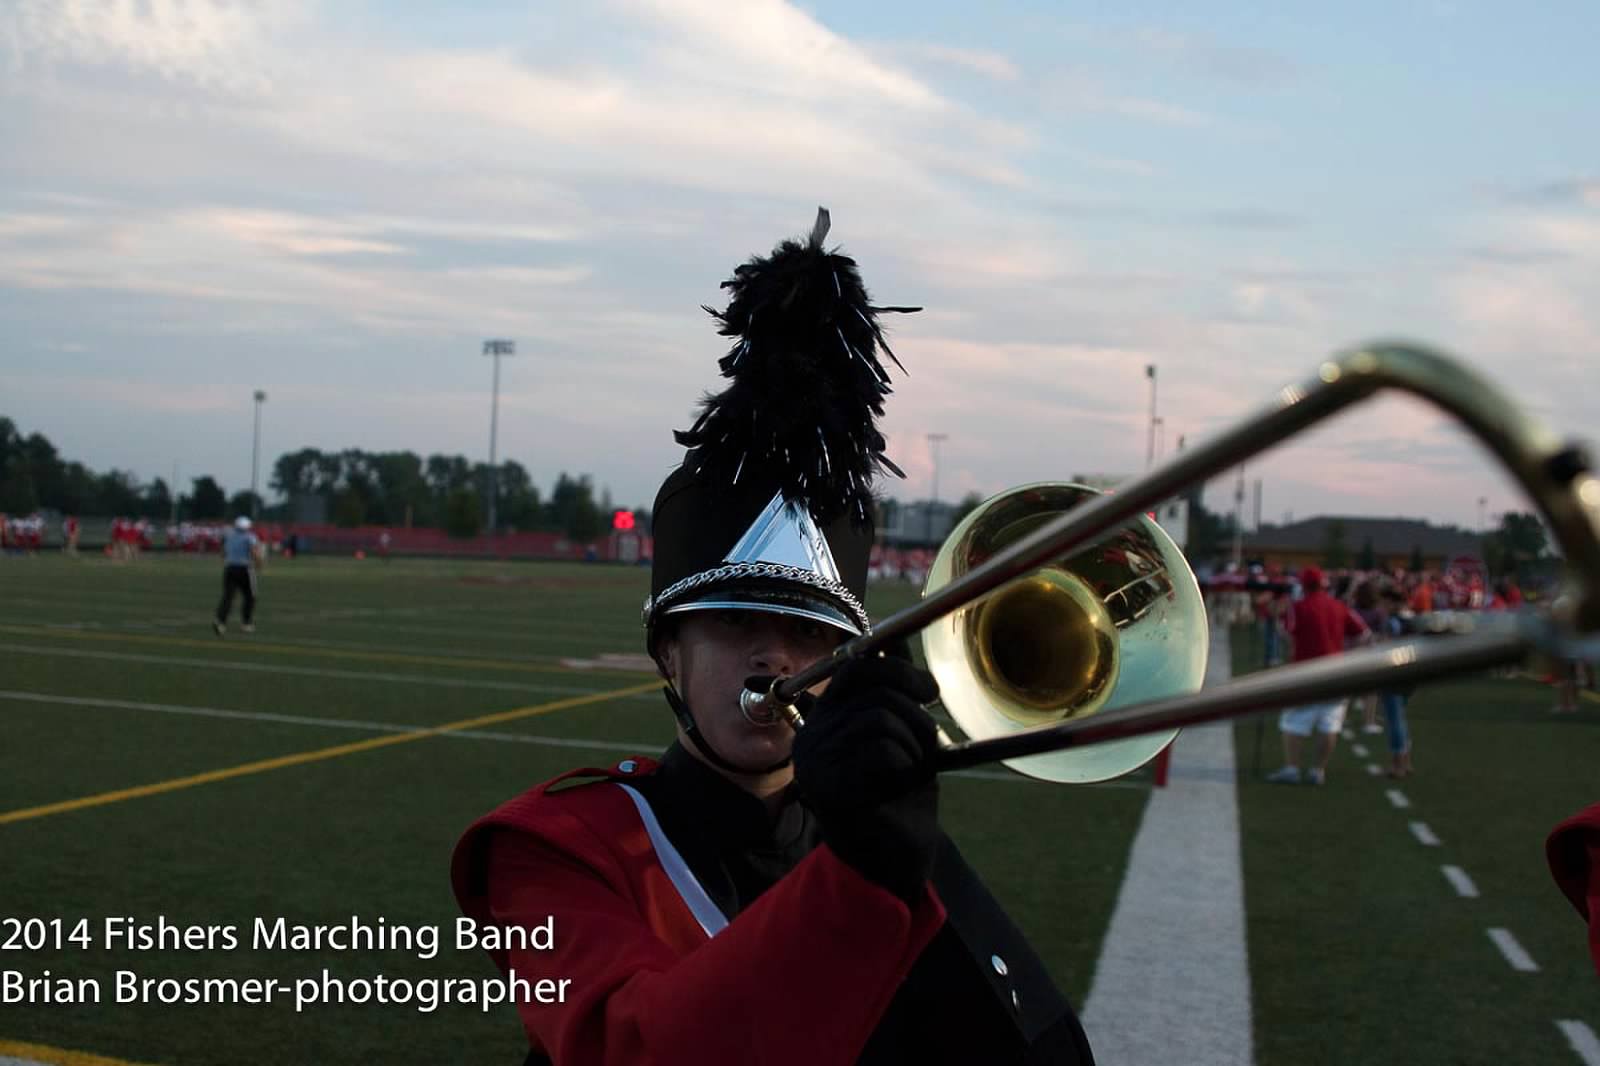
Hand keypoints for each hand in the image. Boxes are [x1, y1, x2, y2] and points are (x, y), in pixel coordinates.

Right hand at [791, 642, 940, 901]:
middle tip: (928, 741)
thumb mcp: (901, 737)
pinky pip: (880, 751)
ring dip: (914, 745)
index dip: (897, 668)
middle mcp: (810, 735)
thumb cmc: (900, 799)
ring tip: (910, 774)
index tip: (929, 691)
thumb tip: (896, 643)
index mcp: (824, 718)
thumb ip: (893, 695)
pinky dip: (905, 767)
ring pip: (880, 718)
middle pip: (870, 684)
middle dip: (913, 707)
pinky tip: (898, 790)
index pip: (854, 665)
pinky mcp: (828, 786)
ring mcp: (815, 761)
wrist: (893, 863)